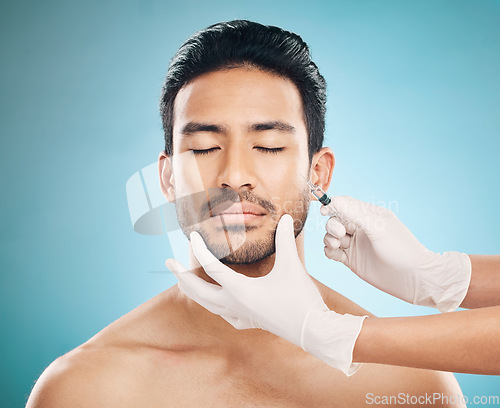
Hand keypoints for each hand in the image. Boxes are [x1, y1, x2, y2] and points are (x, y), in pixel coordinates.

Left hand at [166, 214, 366, 374]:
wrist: (313, 330)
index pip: (211, 268)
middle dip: (181, 276)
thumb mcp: (292, 266)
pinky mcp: (249, 322)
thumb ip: (285, 239)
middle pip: (198, 291)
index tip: (192, 235)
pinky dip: (213, 305)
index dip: (199, 249)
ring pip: (207, 305)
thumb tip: (286, 217)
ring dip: (193, 291)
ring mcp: (240, 316)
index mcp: (240, 290)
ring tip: (183, 281)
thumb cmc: (300, 299)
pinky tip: (217, 302)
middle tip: (169, 262)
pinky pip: (223, 314)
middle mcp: (234, 305)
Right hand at [321, 196, 470, 311]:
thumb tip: (334, 200)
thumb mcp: (376, 226)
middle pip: (335, 220)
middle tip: (340, 234)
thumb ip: (354, 213)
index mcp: (369, 215)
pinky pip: (332, 251)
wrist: (411, 278)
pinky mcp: (351, 259)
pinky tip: (335, 254)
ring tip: (337, 246)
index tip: (325, 211)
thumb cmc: (400, 248)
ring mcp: (355, 244)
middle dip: (332, 226)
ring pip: (331, 236)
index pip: (345, 204)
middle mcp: (360, 228)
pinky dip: (329, 251)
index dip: (332, 206)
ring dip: (329, 238)